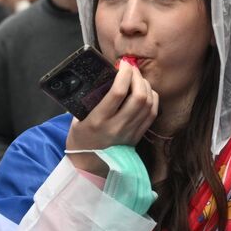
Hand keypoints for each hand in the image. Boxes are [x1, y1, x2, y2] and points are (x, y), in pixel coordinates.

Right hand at [65, 61, 158, 176]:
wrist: (89, 166)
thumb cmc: (80, 139)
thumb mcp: (78, 118)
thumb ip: (91, 99)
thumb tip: (104, 76)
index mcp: (99, 120)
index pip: (118, 92)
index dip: (124, 74)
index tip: (122, 64)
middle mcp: (118, 126)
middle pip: (139, 96)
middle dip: (137, 77)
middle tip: (131, 69)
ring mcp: (130, 132)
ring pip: (148, 103)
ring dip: (146, 86)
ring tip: (137, 78)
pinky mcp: (138, 136)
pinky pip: (152, 113)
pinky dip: (153, 98)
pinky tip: (146, 91)